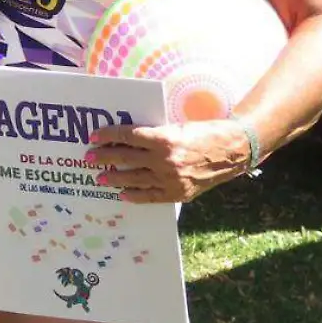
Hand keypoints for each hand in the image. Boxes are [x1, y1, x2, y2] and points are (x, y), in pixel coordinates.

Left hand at [87, 120, 254, 203]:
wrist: (232, 151)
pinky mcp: (179, 193)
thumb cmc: (204, 133)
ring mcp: (172, 179)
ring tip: (100, 177)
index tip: (94, 137)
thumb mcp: (176, 126)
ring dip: (115, 178)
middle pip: (126, 158)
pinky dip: (135, 195)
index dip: (108, 136)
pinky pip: (151, 196)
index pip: (127, 136)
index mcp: (164, 138)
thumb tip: (126, 137)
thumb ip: (153, 133)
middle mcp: (165, 160)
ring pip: (134, 179)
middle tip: (89, 158)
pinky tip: (123, 194)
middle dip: (104, 157)